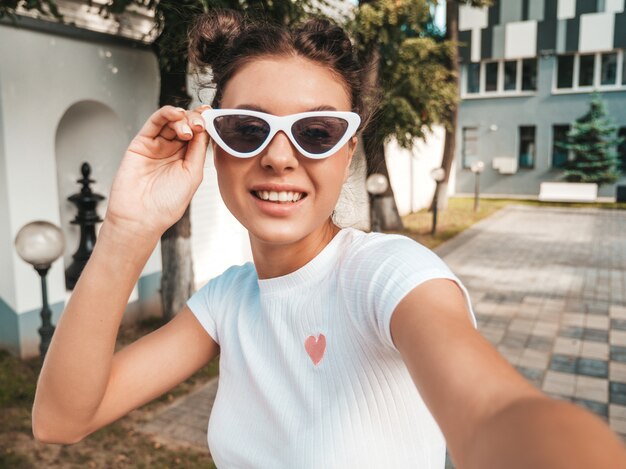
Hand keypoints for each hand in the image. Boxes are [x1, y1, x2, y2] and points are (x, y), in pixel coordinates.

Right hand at [106, 105, 209, 235]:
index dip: (206, 124)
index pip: (198, 135)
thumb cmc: (166, 205)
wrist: (141, 217)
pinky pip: (154, 122)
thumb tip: (205, 129)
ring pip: (171, 121)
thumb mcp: (192, 175)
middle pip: (186, 125)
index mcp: (187, 160)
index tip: (213, 117)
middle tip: (200, 125)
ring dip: (183, 118)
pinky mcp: (141, 143)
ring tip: (188, 128)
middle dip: (195, 120)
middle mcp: (172, 151)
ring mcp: (156, 146)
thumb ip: (198, 151)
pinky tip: (176, 114)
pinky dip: (166, 114)